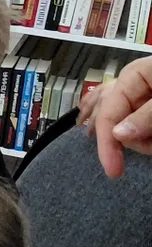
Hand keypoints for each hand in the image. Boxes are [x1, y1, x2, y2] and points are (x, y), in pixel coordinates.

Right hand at [86, 56, 151, 176]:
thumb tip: (116, 136)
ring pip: (116, 118)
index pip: (108, 114)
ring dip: (135, 137)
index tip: (113, 171)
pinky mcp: (144, 96)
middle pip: (111, 119)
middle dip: (130, 140)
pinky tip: (100, 124)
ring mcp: (137, 88)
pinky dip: (121, 122)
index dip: (107, 144)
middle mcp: (131, 81)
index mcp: (134, 75)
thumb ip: (146, 116)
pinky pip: (122, 109)